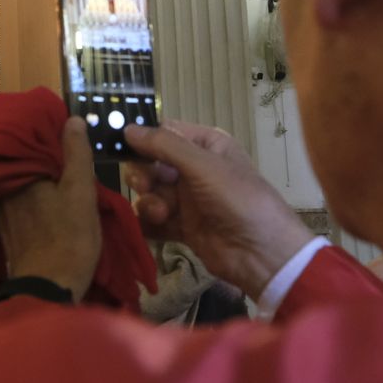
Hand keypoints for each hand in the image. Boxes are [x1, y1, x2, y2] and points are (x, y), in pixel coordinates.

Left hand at [0, 118, 101, 299]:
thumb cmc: (69, 238)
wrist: (48, 289)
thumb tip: (72, 120)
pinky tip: (41, 189)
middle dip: (34, 147)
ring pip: (14, 176)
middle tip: (56, 139)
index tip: (56, 122)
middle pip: (17, 156)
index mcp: (19, 172)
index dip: (41, 129)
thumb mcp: (81, 192)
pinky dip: (25, 187)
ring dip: (29, 168)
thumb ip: (76, 154)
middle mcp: (1, 185)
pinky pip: (11, 193)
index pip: (24, 137)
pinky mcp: (2, 225)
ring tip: (51, 161)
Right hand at [124, 122, 314, 298]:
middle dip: (144, 175)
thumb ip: (164, 145)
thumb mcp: (203, 166)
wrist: (261, 254)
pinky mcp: (182, 227)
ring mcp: (188, 199)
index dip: (143, 139)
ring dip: (150, 202)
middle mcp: (195, 169)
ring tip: (162, 214)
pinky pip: (154, 220)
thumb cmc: (237, 199)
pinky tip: (157, 227)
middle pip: (151, 164)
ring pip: (150, 193)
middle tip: (144, 186)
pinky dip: (150, 224)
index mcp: (206, 146)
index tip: (120, 147)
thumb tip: (127, 128)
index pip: (165, 133)